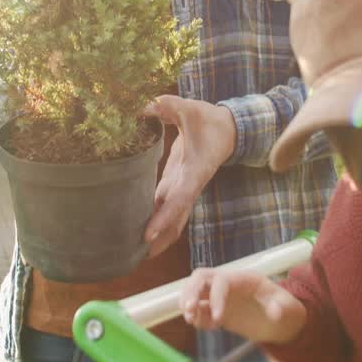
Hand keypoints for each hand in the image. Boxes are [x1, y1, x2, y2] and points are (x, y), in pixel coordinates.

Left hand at [142, 95, 235, 257]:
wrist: (227, 128)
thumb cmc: (209, 120)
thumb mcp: (189, 108)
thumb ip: (167, 106)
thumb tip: (144, 104)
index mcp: (194, 172)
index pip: (178, 199)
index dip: (164, 218)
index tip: (148, 235)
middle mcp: (189, 185)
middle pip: (175, 220)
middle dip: (159, 240)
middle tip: (136, 257)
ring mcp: (183, 187)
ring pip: (171, 219)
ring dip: (157, 236)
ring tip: (134, 254)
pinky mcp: (177, 184)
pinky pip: (166, 209)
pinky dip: (155, 221)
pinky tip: (137, 231)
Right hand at [179, 268, 304, 343]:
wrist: (283, 323)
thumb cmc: (287, 312)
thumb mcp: (290, 310)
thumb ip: (283, 308)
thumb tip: (275, 311)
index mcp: (245, 279)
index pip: (222, 280)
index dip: (216, 297)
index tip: (218, 318)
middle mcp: (229, 284)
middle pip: (201, 277)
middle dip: (191, 292)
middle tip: (189, 311)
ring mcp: (222, 296)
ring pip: (195, 289)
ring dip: (188, 302)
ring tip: (191, 320)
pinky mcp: (217, 309)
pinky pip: (199, 308)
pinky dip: (196, 316)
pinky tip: (203, 326)